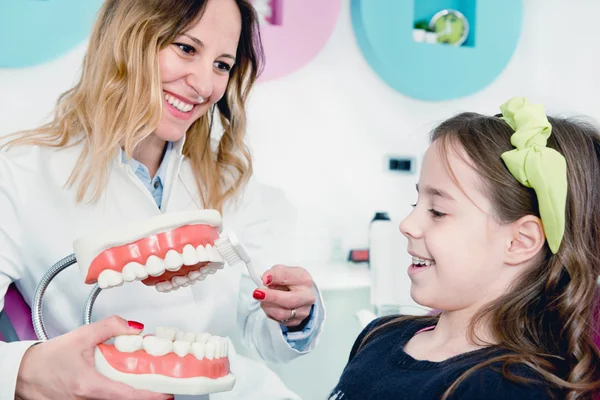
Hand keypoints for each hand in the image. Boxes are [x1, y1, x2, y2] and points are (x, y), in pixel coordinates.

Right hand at [15, 316, 173, 399]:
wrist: (21, 373)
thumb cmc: (45, 360)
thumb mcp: (81, 336)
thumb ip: (110, 327)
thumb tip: (134, 327)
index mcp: (90, 386)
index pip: (129, 395)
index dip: (151, 395)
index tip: (167, 392)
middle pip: (124, 398)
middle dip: (143, 390)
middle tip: (158, 380)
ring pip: (114, 399)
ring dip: (128, 389)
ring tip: (139, 376)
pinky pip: (103, 399)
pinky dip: (115, 390)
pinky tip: (118, 379)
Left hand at [252, 265, 315, 327]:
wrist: (300, 292)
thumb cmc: (291, 281)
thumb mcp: (282, 271)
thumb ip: (274, 273)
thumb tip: (266, 279)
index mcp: (304, 280)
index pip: (289, 278)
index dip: (274, 278)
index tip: (264, 280)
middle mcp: (307, 296)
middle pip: (289, 301)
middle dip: (270, 298)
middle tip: (257, 294)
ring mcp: (304, 311)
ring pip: (282, 314)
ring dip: (268, 306)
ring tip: (263, 299)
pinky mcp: (297, 321)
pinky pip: (280, 321)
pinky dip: (271, 313)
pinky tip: (271, 305)